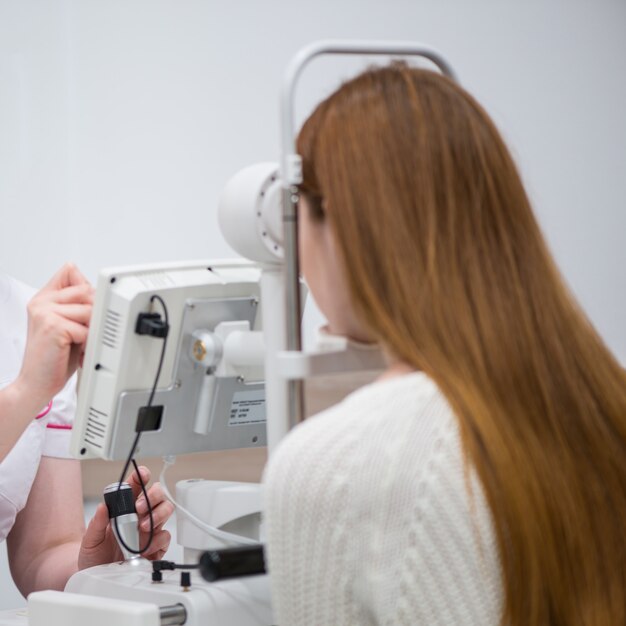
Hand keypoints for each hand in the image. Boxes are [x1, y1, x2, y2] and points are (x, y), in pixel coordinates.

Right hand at [15, 263, 93, 412]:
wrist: (36, 383)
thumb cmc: (54, 357)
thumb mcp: (67, 324)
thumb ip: (76, 304)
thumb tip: (96, 287)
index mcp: (44, 298)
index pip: (71, 272)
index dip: (87, 291)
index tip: (84, 312)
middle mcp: (41, 302)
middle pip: (87, 291)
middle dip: (93, 313)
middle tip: (83, 333)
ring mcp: (45, 312)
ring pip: (90, 309)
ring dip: (91, 330)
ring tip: (79, 343)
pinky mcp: (53, 325)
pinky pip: (86, 329)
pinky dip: (87, 343)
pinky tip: (75, 350)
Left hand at [78, 466, 174, 569]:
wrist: (99, 578)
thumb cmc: (95, 556)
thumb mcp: (90, 540)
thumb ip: (96, 524)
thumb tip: (103, 507)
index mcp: (125, 508)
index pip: (136, 486)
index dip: (141, 476)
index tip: (142, 475)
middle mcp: (140, 515)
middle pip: (157, 494)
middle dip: (153, 496)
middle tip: (139, 507)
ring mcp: (150, 529)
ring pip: (166, 509)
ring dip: (157, 515)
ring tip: (143, 527)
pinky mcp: (157, 545)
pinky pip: (165, 535)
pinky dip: (157, 540)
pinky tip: (144, 547)